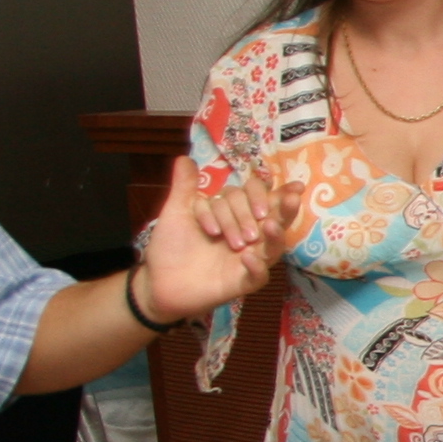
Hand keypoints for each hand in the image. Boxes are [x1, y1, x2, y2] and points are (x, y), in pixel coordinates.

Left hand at [140, 163, 281, 320]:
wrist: (159, 282)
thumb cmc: (171, 246)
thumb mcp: (177, 213)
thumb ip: (184, 188)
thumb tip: (184, 158)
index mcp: (236, 217)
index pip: (258, 199)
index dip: (268, 191)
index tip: (283, 183)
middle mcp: (248, 237)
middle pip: (274, 220)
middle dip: (281, 209)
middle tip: (279, 204)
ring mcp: (248, 260)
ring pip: (272, 247)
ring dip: (275, 235)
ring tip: (270, 225)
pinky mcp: (242, 283)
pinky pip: (257, 276)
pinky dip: (256, 267)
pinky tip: (247, 257)